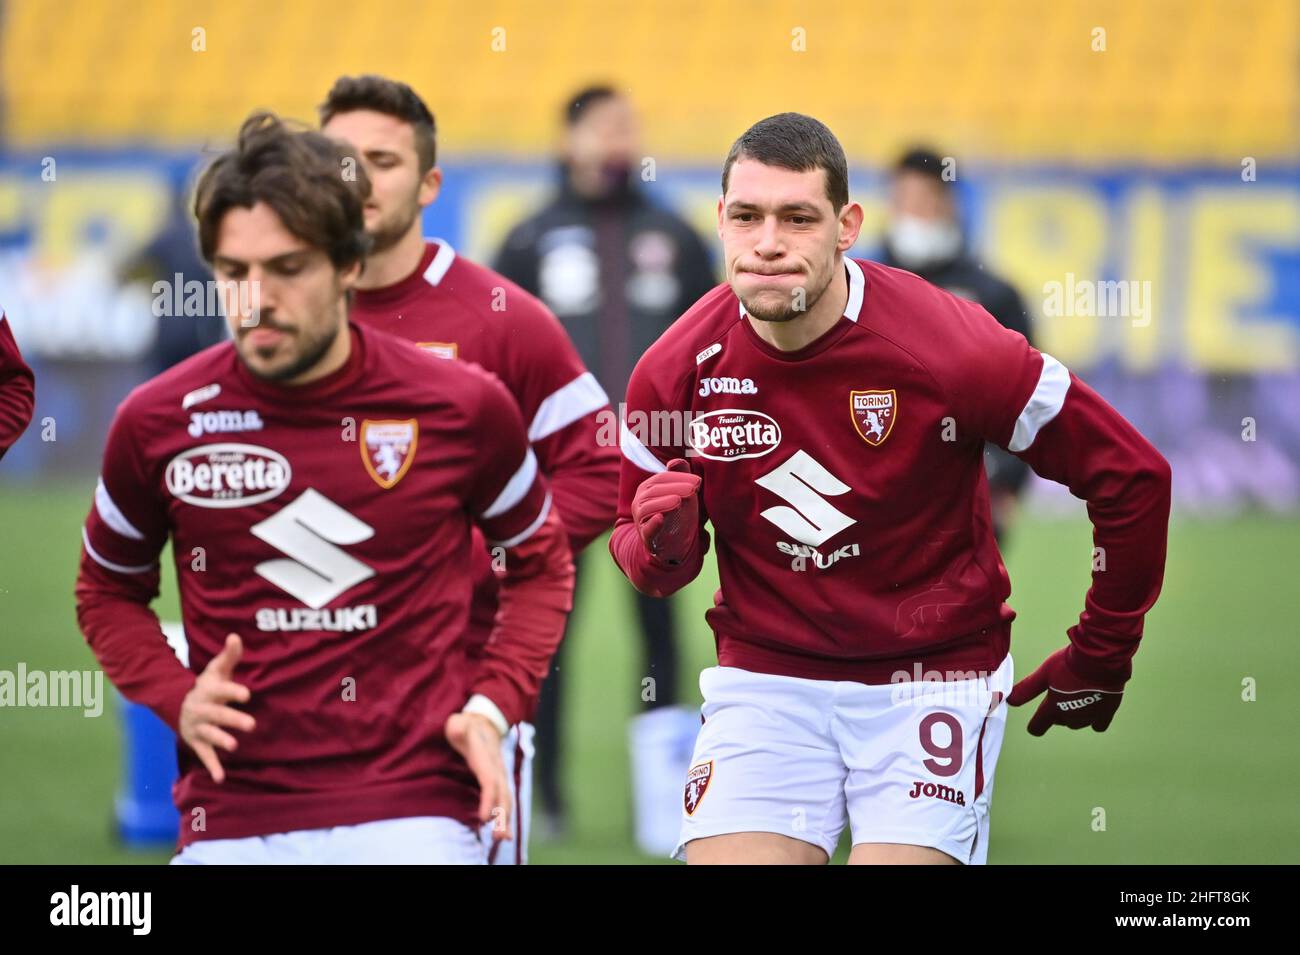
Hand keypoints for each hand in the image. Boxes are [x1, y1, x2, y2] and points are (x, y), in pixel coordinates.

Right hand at [178, 633, 254, 782]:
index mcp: (207, 691)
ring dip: (221, 740)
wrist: (178, 704)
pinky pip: (204, 755)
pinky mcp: (197, 742)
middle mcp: (201, 710)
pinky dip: (212, 766)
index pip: (221, 691)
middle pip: (217, 715)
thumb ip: (228, 656)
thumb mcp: (216, 670)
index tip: (248, 694)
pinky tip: (221, 778)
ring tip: (234, 745)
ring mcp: (198, 727)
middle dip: (232, 719)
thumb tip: (236, 636)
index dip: (233, 691)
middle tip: (252, 724)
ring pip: (209, 735)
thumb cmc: (208, 686)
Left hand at [445, 712, 510, 840]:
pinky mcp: (499, 781)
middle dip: (502, 815)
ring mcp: (500, 774)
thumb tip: (457, 729)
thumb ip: (458, 727)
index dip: (489, 798)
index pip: (489, 779)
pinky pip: (505, 800)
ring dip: (506, 820)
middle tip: (498, 837)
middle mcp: (497, 767)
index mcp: (486, 756)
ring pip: (506, 798)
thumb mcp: (458, 722)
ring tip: (503, 839)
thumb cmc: (466, 725)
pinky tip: (504, 833)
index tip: (486, 817)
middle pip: (502, 793)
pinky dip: (506, 817)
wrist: (484, 722)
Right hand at [631, 458, 700, 563]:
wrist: (674, 546)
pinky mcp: (647, 538)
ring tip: (678, 501)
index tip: (698, 481)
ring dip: (663, 502)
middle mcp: (640, 502)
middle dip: (675, 488)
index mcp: (648, 489)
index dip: (679, 478)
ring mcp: (641, 520)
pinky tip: (660, 518)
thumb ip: (680, 476)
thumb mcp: (683, 494)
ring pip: (648, 508)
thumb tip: (676, 460)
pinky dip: (652, 524)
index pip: (662, 478)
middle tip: (693, 489)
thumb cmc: (678, 515)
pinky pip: (646, 530)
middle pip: (655, 490)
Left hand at [1007, 646, 1125, 735]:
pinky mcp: (1107, 712)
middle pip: (1059, 721)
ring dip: (1074, 714)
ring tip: (1076, 693)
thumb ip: (1027, 689)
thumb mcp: (1043, 674)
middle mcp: (1071, 717)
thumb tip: (1009, 700)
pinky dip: (1094, 718)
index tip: (1036, 722)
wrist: (1100, 659)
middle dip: (1056, 712)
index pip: (1038, 726)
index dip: (1035, 725)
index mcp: (1053, 708)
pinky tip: (1093, 706)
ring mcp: (1090, 716)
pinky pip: (1098, 724)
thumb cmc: (1068, 663)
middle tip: (1060, 691)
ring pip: (1077, 722)